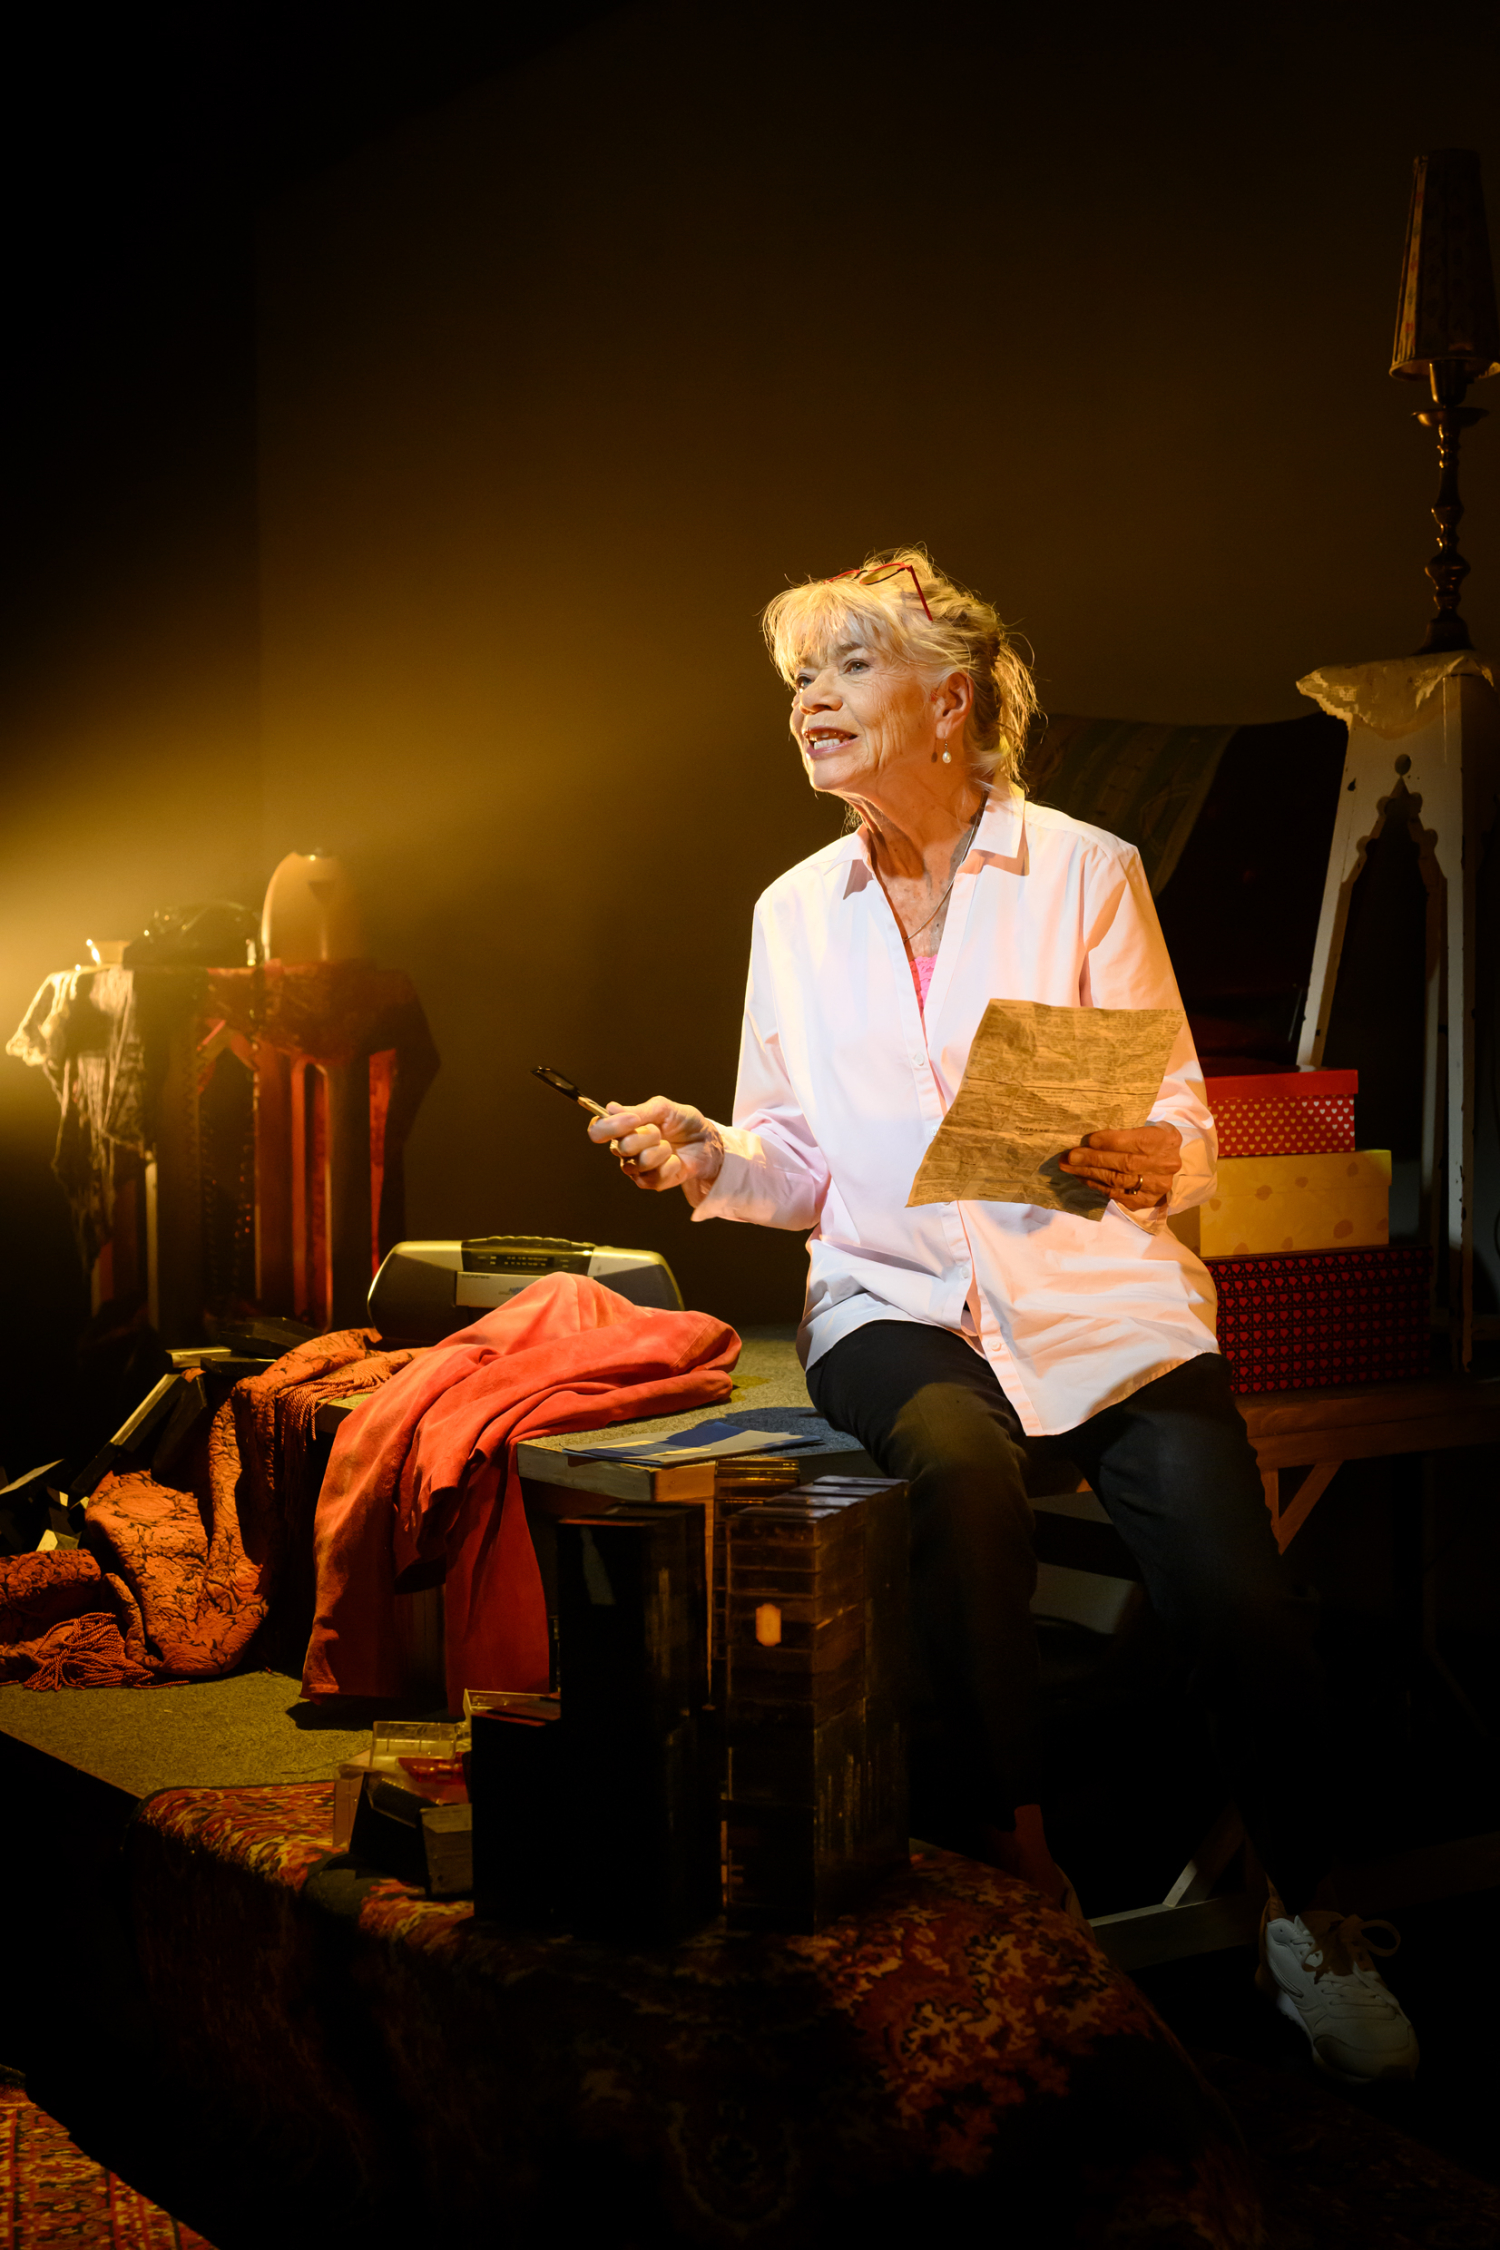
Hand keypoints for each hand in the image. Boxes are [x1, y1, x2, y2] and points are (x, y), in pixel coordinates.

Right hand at [587, 1097, 725, 1205]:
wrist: (707, 1143)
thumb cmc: (684, 1123)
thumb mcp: (664, 1108)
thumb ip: (638, 1110)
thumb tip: (611, 1108)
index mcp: (622, 1128)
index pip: (597, 1130)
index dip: (610, 1126)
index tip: (634, 1120)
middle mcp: (624, 1149)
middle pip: (621, 1146)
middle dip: (648, 1136)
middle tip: (661, 1132)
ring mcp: (636, 1168)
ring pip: (639, 1162)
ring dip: (661, 1151)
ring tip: (670, 1146)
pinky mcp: (650, 1182)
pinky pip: (654, 1177)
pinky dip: (670, 1166)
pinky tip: (675, 1161)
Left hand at [1058, 1124, 1180, 1211]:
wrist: (1169, 1165)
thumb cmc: (1152, 1140)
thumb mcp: (1148, 1126)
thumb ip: (1127, 1127)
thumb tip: (1091, 1131)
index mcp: (1167, 1140)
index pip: (1137, 1142)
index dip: (1111, 1142)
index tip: (1089, 1139)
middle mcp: (1166, 1165)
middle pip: (1125, 1163)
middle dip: (1094, 1159)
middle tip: (1070, 1156)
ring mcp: (1157, 1186)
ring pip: (1118, 1181)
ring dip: (1089, 1173)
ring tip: (1068, 1166)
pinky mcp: (1147, 1201)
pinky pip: (1116, 1194)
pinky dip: (1096, 1185)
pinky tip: (1082, 1177)